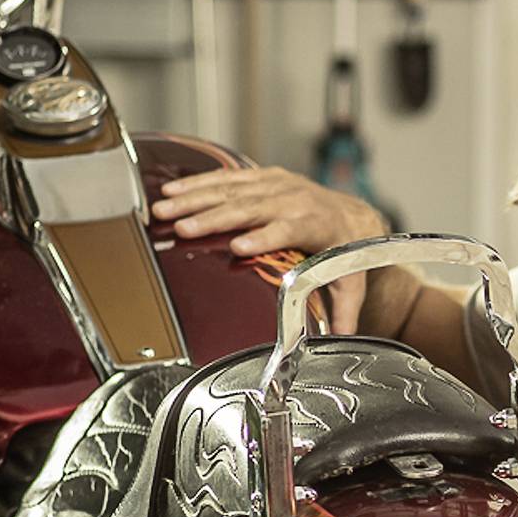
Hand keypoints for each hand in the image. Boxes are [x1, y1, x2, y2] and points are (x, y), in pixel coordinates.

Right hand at [148, 166, 386, 331]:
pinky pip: (228, 178)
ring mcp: (278, 185)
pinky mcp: (263, 177)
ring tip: (164, 209)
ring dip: (194, 198)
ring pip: (232, 190)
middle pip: (250, 209)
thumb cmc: (346, 251)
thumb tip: (342, 339)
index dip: (265, 237)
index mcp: (316, 225)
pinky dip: (198, 183)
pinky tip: (171, 190)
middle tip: (181, 228)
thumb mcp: (350, 283)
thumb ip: (345, 312)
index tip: (239, 247)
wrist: (353, 216)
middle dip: (213, 218)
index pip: (288, 230)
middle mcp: (295, 201)